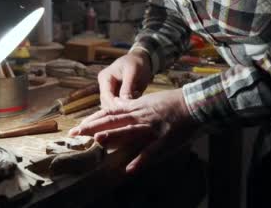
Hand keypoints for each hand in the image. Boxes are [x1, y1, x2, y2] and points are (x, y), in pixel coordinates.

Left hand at [69, 88, 196, 172]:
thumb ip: (132, 107)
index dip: (93, 119)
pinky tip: (129, 169)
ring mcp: (152, 127)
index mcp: (136, 107)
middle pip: (114, 120)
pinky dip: (140, 159)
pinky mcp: (164, 139)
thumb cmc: (172, 102)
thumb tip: (115, 111)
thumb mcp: (148, 100)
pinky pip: (151, 150)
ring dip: (114, 136)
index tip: (77, 125)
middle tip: (76, 132)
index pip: (110, 112)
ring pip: (130, 131)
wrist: (194, 102)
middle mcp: (141, 115)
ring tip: (97, 141)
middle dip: (94, 126)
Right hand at [97, 50, 152, 107]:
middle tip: (134, 107)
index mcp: (105, 77)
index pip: (106, 96)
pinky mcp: (116, 95)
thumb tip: (124, 103)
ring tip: (136, 100)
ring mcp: (109, 91)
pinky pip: (119, 104)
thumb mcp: (132, 72)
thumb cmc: (136, 63)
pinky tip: (136, 99)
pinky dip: (127, 106)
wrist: (141, 60)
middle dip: (120, 107)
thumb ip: (127, 87)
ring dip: (124, 107)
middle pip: (107, 103)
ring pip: (113, 106)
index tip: (127, 109)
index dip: (115, 105)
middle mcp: (104, 85)